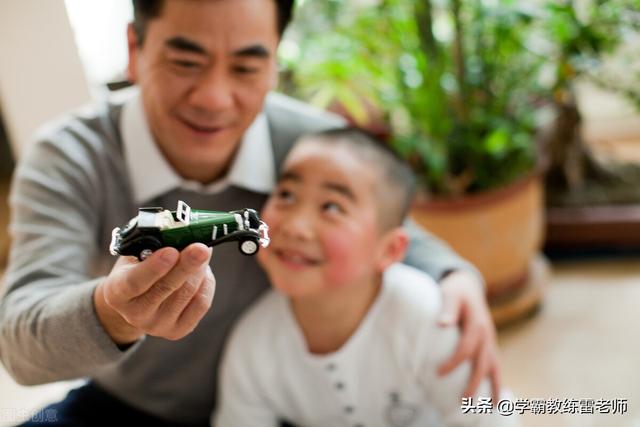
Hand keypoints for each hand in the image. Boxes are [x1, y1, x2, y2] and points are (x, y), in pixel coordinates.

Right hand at [94, 243, 215, 344]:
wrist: (137, 300)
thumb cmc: (137, 268)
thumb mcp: (134, 254)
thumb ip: (153, 247)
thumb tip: (184, 235)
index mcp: (117, 293)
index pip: (135, 282)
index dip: (154, 268)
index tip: (171, 251)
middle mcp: (135, 314)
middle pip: (167, 288)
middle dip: (187, 265)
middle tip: (202, 248)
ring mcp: (157, 326)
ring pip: (188, 293)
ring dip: (199, 269)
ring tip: (201, 251)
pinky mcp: (178, 330)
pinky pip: (201, 303)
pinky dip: (206, 283)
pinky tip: (203, 271)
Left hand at [437, 270, 500, 400]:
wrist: (468, 285)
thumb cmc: (455, 290)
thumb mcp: (450, 293)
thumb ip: (447, 308)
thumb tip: (442, 323)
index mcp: (477, 324)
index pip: (466, 349)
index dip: (454, 362)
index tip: (438, 373)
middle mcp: (487, 334)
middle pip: (483, 362)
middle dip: (475, 382)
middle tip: (464, 400)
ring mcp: (490, 339)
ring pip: (495, 365)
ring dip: (494, 385)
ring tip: (493, 406)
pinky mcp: (489, 343)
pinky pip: (495, 363)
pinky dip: (496, 378)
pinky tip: (496, 393)